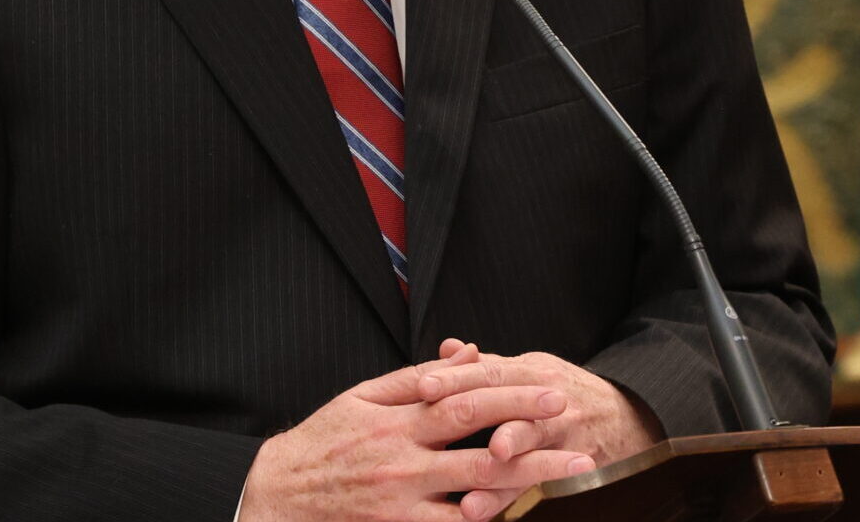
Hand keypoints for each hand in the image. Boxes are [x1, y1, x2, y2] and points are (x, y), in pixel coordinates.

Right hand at [239, 343, 599, 521]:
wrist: (277, 494)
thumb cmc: (324, 440)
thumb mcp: (364, 396)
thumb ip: (419, 377)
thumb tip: (469, 354)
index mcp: (400, 420)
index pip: (468, 403)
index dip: (515, 399)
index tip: (553, 394)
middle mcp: (405, 462)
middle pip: (482, 454)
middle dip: (536, 450)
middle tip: (581, 448)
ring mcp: (402, 502)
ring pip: (474, 499)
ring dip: (524, 494)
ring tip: (566, 486)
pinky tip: (516, 520)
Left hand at [414, 344, 663, 521]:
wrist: (630, 417)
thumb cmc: (566, 392)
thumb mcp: (532, 369)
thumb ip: (488, 366)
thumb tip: (446, 349)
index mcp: (532, 371)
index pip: (490, 371)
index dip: (457, 378)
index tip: (423, 387)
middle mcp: (549, 399)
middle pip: (506, 403)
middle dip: (470, 412)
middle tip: (435, 421)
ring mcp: (566, 435)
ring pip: (529, 451)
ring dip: (497, 477)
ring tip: (469, 498)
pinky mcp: (578, 466)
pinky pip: (544, 485)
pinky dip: (518, 500)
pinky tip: (492, 515)